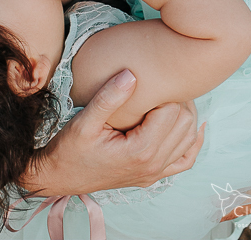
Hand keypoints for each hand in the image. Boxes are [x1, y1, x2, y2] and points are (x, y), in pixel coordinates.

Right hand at [22, 69, 204, 194]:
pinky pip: (185, 160)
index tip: (149, 83)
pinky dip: (191, 142)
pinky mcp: (152, 176)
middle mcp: (152, 165)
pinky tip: (191, 125)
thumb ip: (109, 98)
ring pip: (189, 139)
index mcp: (139, 151)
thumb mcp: (84, 121)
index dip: (164, 93)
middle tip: (158, 89)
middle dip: (177, 102)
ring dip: (185, 117)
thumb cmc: (68, 150)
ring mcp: (154, 173)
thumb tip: (132, 74)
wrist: (58, 178)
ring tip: (167, 100)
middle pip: (185, 123)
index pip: (172, 112)